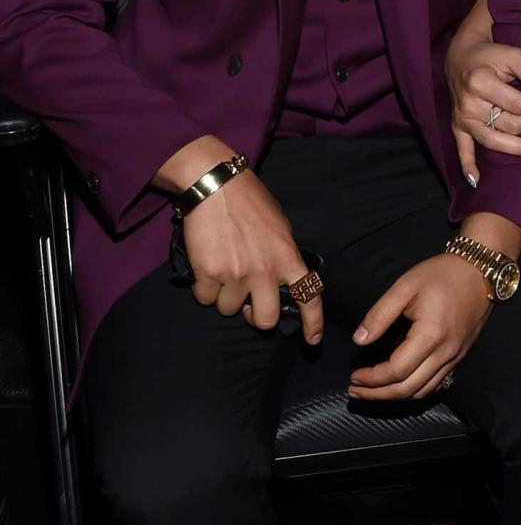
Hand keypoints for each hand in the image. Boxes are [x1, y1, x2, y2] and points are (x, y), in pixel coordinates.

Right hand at [183, 170, 323, 343]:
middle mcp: (264, 270)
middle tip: (250, 305)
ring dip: (225, 296)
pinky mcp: (208, 273)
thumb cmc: (250, 201)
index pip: (308, 296)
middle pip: (265, 319)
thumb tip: (280, 278)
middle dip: (257, 317)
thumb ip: (282, 255)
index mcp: (287, 256)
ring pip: (229, 309)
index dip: (312, 323)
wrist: (216, 185)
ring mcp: (235, 274)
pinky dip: (204, 287)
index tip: (312, 340)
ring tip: (224, 269)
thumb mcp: (279, 226)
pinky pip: (205, 298)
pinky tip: (206, 266)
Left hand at [349, 253, 492, 400]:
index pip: (396, 371)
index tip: (354, 376)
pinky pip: (435, 384)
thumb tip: (359, 340)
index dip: (372, 379)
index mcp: (430, 335)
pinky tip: (400, 384)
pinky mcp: (459, 356)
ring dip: (395, 396)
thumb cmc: (441, 274)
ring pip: (422, 392)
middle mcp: (445, 352)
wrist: (478, 269)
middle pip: (408, 389)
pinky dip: (414, 390)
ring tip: (372, 392)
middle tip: (355, 391)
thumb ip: (380, 314)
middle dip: (378, 394)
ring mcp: (455, 357)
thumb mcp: (405, 286)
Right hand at [446, 34, 520, 182]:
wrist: (461, 56)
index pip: (519, 104)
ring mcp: (463, 118)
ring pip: (494, 141)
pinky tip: (477, 181)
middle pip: (510, 124)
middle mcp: (470, 104)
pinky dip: (468, 166)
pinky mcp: (457, 126)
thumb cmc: (490, 55)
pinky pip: (462, 150)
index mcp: (481, 83)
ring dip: (520, 149)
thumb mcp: (514, 55)